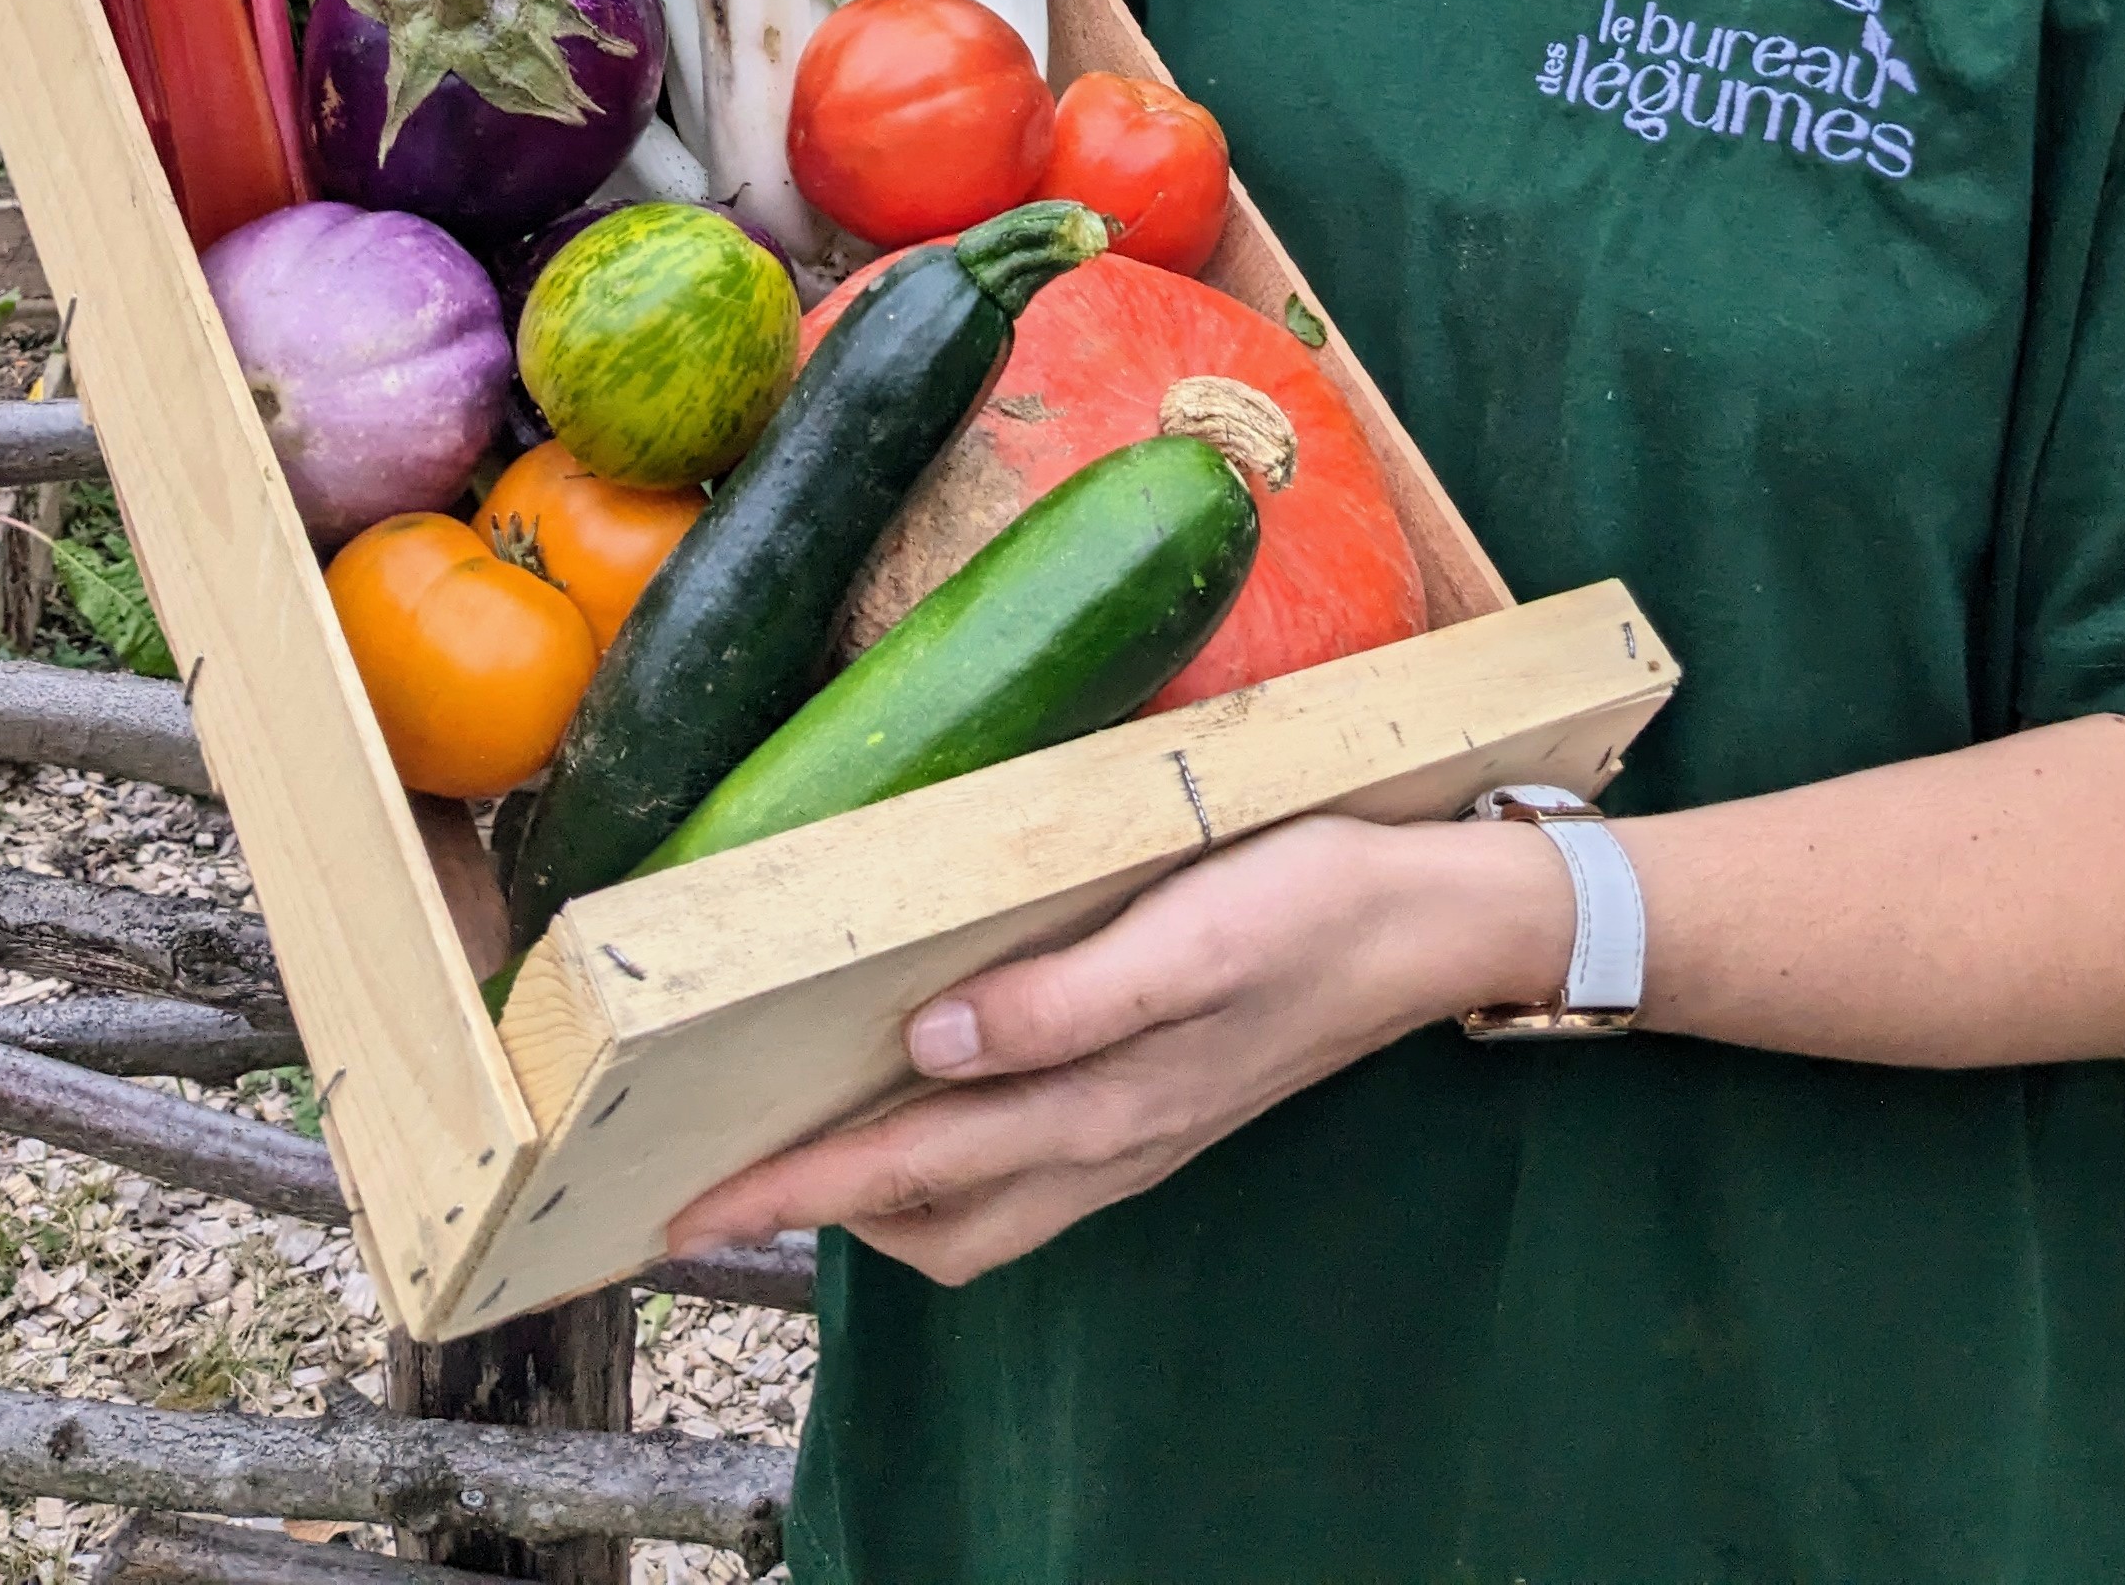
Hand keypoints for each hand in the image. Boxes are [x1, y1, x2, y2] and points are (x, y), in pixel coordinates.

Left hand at [659, 810, 1575, 1287]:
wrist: (1441, 920)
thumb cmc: (1315, 905)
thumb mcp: (1194, 934)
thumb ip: (1063, 1002)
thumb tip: (924, 1049)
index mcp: (1102, 1106)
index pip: (906, 1171)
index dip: (790, 1190)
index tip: (684, 1208)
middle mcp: (1107, 1140)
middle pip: (928, 1219)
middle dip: (815, 1208)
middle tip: (714, 1173)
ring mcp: (1137, 1129)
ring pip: (976, 1206)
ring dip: (881, 1191)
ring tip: (803, 1137)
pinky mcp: (1159, 1099)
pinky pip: (1023, 1167)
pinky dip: (951, 1155)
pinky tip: (934, 1091)